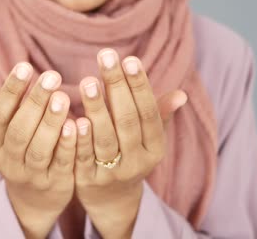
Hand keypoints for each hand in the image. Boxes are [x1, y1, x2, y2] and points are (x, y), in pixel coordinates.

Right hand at [0, 64, 76, 238]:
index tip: (24, 66)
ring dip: (50, 122)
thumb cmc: (18, 152)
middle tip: (51, 76)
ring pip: (38, 149)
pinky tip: (77, 124)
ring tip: (63, 96)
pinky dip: (67, 145)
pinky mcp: (54, 184)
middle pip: (19, 131)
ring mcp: (31, 175)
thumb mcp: (1, 133)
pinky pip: (61, 164)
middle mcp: (8, 161)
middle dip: (34, 102)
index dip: (10, 91)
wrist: (33, 200)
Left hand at [74, 49, 186, 237]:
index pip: (148, 112)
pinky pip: (84, 157)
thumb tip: (181, 94)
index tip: (129, 59)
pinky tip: (74, 118)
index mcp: (155, 147)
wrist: (112, 199)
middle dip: (117, 87)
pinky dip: (80, 139)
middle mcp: (137, 161)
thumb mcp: (149, 140)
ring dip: (97, 108)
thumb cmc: (131, 156)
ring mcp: (112, 173)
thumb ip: (158, 115)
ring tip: (87, 81)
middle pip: (127, 121)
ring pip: (105, 138)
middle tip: (105, 57)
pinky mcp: (88, 181)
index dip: (139, 86)